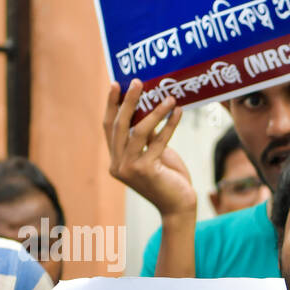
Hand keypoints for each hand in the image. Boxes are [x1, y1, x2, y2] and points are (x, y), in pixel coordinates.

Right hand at [104, 79, 196, 217]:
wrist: (180, 207)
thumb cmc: (168, 179)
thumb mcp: (154, 154)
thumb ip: (146, 137)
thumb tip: (146, 108)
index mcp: (116, 161)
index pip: (109, 128)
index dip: (112, 105)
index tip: (116, 84)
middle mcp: (118, 165)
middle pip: (120, 126)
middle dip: (128, 101)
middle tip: (138, 82)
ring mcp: (130, 169)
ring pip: (138, 132)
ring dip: (154, 111)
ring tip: (168, 97)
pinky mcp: (146, 171)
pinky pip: (158, 141)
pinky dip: (169, 125)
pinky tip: (178, 112)